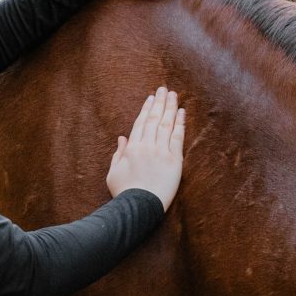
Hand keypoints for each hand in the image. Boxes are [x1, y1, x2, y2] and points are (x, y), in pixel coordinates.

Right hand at [106, 85, 184, 209]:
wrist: (139, 207)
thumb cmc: (124, 193)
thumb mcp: (113, 173)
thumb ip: (118, 154)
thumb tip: (122, 138)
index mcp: (132, 148)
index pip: (141, 123)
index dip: (147, 109)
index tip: (152, 98)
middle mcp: (147, 146)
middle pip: (155, 119)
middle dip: (160, 102)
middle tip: (164, 89)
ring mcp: (161, 152)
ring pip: (167, 124)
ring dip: (171, 108)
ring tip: (174, 95)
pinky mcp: (174, 161)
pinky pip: (178, 138)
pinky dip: (180, 124)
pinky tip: (182, 112)